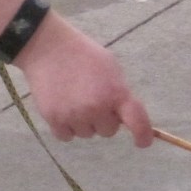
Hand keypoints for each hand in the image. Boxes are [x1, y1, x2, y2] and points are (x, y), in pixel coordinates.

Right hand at [13, 12, 153, 147]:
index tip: (142, 142)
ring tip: (74, 100)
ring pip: (87, 134)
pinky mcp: (54, 119)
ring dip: (84, 123)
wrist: (47, 47)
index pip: (138, 122)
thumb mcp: (112, 69)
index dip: (143, 136)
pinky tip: (63, 109)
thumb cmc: (84, 56)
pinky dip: (66, 127)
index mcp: (116, 94)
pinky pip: (67, 136)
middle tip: (92, 100)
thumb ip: (121, 94)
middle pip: (108, 131)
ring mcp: (75, 115)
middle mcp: (97, 108)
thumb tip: (125, 117)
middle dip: (104, 119)